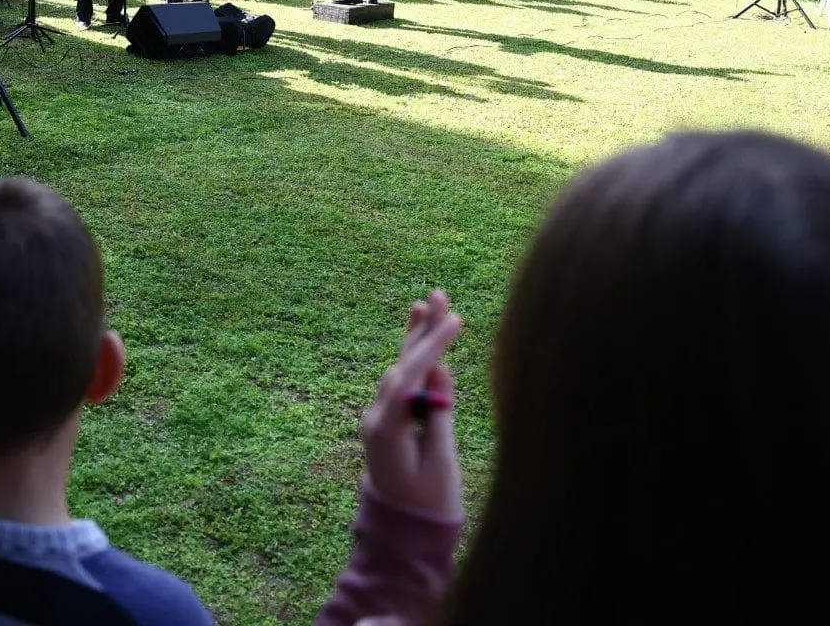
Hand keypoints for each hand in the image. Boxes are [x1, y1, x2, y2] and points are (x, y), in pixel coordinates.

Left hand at [357, 291, 462, 519]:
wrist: (402, 535)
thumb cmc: (428, 504)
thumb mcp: (440, 460)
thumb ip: (438, 413)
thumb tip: (439, 370)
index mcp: (386, 431)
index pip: (408, 377)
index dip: (432, 345)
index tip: (456, 319)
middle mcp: (374, 420)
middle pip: (398, 366)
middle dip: (421, 331)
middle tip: (438, 294)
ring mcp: (376, 420)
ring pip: (396, 371)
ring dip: (415, 340)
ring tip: (428, 304)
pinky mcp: (385, 423)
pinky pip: (399, 385)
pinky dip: (412, 361)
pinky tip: (419, 337)